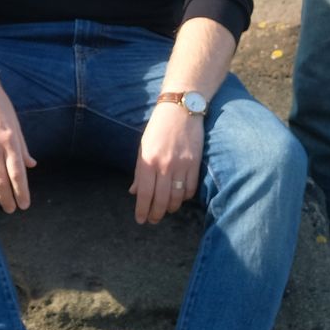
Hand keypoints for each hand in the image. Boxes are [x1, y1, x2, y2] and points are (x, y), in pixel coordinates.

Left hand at [129, 102, 203, 224]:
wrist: (180, 110)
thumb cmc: (158, 128)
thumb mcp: (143, 147)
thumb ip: (140, 171)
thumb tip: (134, 192)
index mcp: (148, 160)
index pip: (144, 194)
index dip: (142, 210)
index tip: (140, 220)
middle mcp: (164, 165)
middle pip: (160, 199)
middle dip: (156, 214)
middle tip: (153, 220)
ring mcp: (181, 165)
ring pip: (177, 197)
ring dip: (171, 208)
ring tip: (166, 211)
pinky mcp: (195, 164)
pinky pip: (190, 188)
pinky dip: (185, 197)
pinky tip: (180, 198)